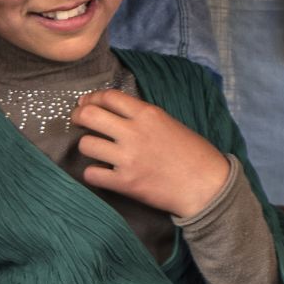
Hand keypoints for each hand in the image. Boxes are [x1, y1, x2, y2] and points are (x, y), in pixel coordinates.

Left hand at [72, 88, 230, 219]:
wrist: (206, 186)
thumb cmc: (192, 154)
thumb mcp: (169, 123)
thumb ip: (142, 117)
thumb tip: (114, 113)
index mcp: (147, 114)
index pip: (108, 96)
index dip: (92, 98)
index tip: (86, 104)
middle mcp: (134, 133)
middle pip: (89, 115)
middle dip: (78, 116)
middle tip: (78, 122)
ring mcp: (128, 158)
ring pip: (86, 144)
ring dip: (87, 147)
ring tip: (96, 151)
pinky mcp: (125, 183)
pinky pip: (92, 174)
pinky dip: (93, 173)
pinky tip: (102, 172)